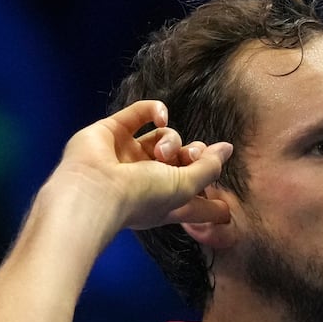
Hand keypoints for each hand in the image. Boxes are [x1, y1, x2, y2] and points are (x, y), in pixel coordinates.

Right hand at [52, 100, 232, 229]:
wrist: (95, 191)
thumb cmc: (141, 198)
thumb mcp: (186, 187)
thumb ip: (209, 168)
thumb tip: (227, 149)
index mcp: (163, 202)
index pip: (193, 203)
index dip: (210, 205)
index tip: (226, 212)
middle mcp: (145, 179)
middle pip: (181, 161)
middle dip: (192, 156)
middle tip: (189, 158)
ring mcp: (127, 154)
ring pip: (163, 136)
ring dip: (171, 140)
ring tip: (162, 152)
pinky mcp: (111, 132)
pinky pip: (140, 112)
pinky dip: (154, 109)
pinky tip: (161, 117)